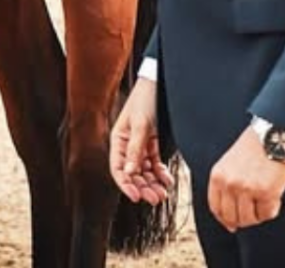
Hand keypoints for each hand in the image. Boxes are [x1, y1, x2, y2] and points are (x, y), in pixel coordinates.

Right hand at [109, 78, 173, 204]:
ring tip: (163, 193)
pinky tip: (167, 180)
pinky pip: (155, 164)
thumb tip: (129, 172)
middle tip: (155, 198)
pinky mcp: (154, 144)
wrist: (161, 85)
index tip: (136, 197)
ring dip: (152, 183)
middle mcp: (128, 145)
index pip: (117, 168)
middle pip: (132, 173)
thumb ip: (136, 149)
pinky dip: (161, 173)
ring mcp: (141, 145)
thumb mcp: (140, 124)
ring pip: (145, 171)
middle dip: (142, 187)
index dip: (125, 184)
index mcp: (118, 139)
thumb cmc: (146, 99)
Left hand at [207, 126, 284, 231]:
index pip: (215, 207)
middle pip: (231, 217)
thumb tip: (229, 218)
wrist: (273, 136)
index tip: (231, 224)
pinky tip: (274, 197)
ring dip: (258, 215)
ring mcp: (247, 189)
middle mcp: (229, 184)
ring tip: (264, 202)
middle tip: (253, 214)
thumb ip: (226, 186)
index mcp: (217, 176)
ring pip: (249, 219)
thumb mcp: (229, 164)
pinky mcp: (266, 192)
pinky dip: (271, 210)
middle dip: (242, 221)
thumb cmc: (254, 149)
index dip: (224, 219)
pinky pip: (267, 214)